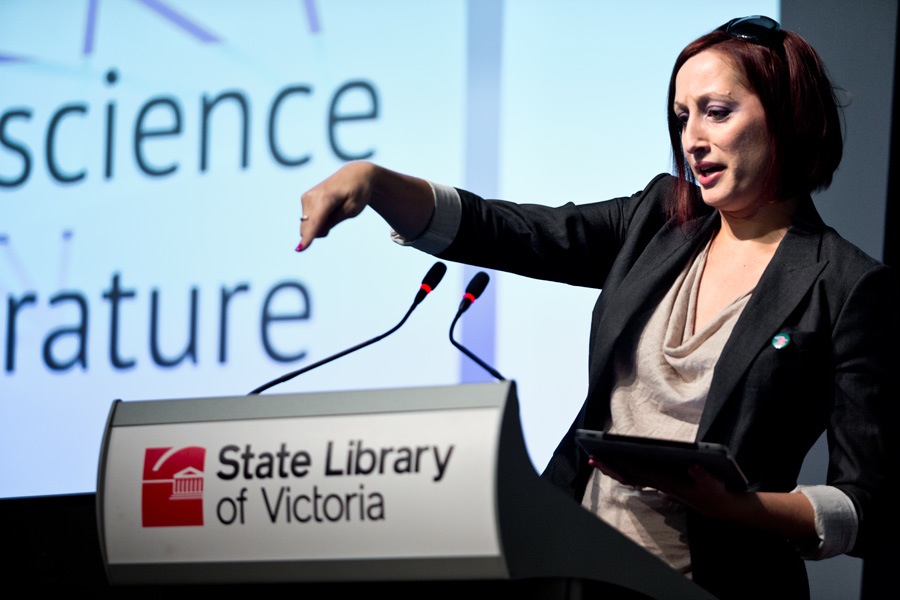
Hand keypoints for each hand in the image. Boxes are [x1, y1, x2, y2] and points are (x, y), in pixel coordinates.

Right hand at [297, 161, 375, 250]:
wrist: (356, 174)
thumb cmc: (357, 192)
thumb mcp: (352, 209)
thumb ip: (333, 221)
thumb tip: (315, 233)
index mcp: (326, 198)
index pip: (315, 221)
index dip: (308, 238)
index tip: (299, 249)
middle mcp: (312, 196)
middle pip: (310, 227)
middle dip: (322, 230)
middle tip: (339, 215)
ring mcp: (306, 197)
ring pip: (308, 225)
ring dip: (321, 225)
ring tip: (335, 209)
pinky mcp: (305, 198)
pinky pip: (308, 219)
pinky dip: (318, 220)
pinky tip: (329, 209)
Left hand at [588, 456, 736, 518]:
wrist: (717, 506)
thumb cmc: (715, 492)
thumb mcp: (714, 484)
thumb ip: (704, 476)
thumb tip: (694, 465)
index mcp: (668, 480)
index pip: (642, 471)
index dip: (626, 462)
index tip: (611, 455)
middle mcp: (658, 483)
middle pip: (629, 474)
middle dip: (610, 466)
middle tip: (591, 458)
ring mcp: (657, 483)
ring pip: (629, 476)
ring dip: (612, 468)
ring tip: (594, 459)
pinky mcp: (659, 482)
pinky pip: (635, 476)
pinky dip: (622, 470)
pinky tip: (612, 464)